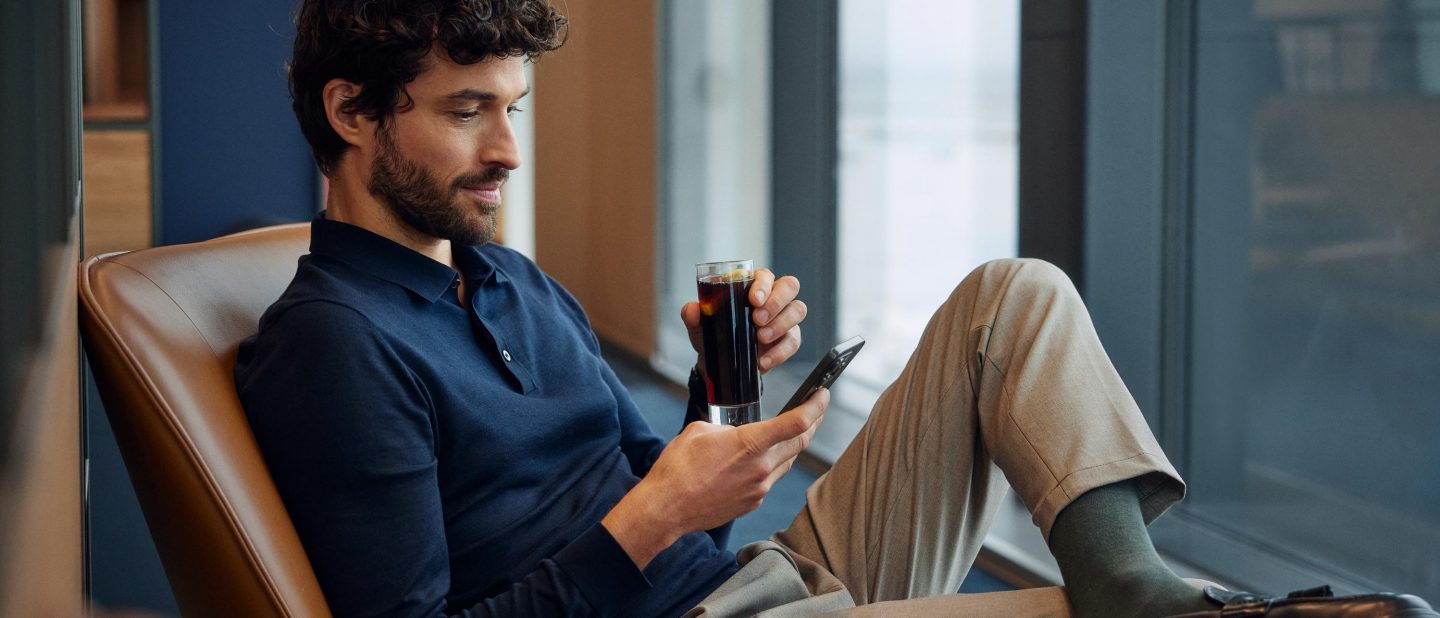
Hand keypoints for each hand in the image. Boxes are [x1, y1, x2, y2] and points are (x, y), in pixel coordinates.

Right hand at [601, 387, 829, 567]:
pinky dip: (772, 465)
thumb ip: (727, 428)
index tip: (823, 395)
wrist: (667, 508)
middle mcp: (761, 468)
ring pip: (788, 461)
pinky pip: (771, 479)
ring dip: (793, 445)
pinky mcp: (752, 502)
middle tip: (817, 409)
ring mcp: (759, 489)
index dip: (816, 407)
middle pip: (800, 443)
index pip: (796, 423)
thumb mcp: (700, 431)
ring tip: (794, 431)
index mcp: (750, 444)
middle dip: (813, 423)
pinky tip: (762, 458)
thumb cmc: (678, 468)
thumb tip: (735, 432)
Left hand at [681, 268, 805, 373]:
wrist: (719, 364)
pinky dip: (781, 352)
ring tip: (760, 338)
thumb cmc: (713, 335)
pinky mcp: (789, 339)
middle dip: (776, 302)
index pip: (765, 275)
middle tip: (758, 319)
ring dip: (781, 324)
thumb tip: (691, 308)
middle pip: (790, 286)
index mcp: (752, 286)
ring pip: (798, 310)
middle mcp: (772, 298)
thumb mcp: (700, 326)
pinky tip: (763, 360)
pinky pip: (794, 341)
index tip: (753, 299)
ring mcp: (784, 318)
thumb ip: (692, 315)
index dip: (763, 284)